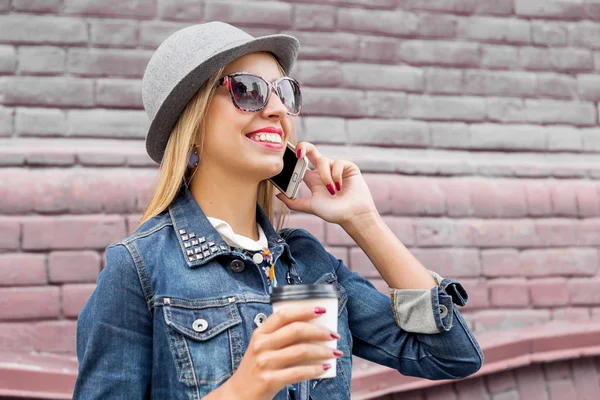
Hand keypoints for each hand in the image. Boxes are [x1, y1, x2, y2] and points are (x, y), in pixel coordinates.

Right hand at [224, 305, 341, 399]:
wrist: (238, 395)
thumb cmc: (256, 369)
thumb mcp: (262, 348)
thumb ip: (281, 338)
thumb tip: (314, 332)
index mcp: (260, 333)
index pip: (283, 314)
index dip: (304, 310)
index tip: (321, 309)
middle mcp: (261, 345)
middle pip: (296, 330)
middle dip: (319, 331)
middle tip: (334, 334)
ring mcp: (265, 362)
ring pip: (301, 351)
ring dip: (323, 351)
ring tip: (335, 352)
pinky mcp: (269, 380)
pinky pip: (298, 372)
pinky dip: (315, 370)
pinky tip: (325, 368)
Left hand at [276, 142, 377, 225]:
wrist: (353, 215)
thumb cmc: (334, 212)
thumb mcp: (311, 206)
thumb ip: (294, 202)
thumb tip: (277, 196)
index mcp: (313, 178)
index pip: (301, 163)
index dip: (294, 158)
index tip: (287, 159)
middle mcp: (323, 170)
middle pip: (311, 150)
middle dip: (303, 147)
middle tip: (298, 152)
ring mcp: (335, 167)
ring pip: (323, 161)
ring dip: (325, 177)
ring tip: (332, 191)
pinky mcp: (347, 166)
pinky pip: (337, 163)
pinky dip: (336, 175)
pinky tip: (340, 186)